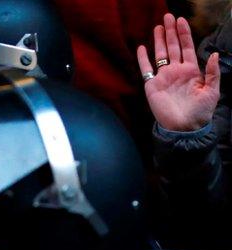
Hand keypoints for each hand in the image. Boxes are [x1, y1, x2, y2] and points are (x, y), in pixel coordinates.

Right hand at [138, 13, 219, 131]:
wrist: (183, 127)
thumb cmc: (200, 111)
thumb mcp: (212, 91)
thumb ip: (212, 72)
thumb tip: (213, 54)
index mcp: (192, 71)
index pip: (187, 47)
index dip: (184, 34)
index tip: (181, 20)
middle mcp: (177, 71)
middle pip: (172, 47)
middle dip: (170, 32)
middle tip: (167, 17)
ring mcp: (164, 77)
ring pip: (160, 54)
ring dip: (159, 40)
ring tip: (158, 27)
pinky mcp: (152, 85)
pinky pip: (146, 69)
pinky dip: (143, 58)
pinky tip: (142, 47)